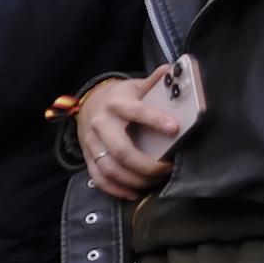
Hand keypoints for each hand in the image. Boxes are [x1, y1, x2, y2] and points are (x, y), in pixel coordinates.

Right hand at [77, 71, 179, 198]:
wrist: (89, 104)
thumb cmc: (120, 97)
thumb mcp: (135, 86)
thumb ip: (153, 82)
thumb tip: (171, 69)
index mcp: (117, 104)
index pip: (136, 112)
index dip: (155, 120)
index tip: (174, 128)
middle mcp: (101, 125)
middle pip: (121, 150)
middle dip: (146, 165)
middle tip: (166, 168)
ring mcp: (92, 144)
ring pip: (110, 169)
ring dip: (134, 180)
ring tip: (154, 181)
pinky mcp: (88, 157)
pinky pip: (99, 178)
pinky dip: (116, 189)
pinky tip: (134, 193)